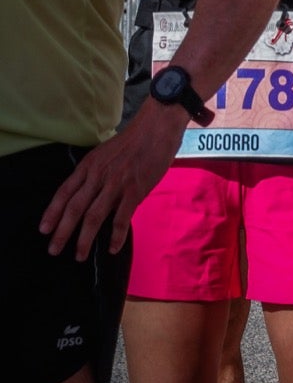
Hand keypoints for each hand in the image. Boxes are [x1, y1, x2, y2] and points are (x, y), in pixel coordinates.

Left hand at [39, 104, 185, 259]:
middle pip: (74, 208)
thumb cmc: (134, 140)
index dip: (52, 212)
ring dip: (84, 239)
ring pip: (93, 216)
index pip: (64, 192)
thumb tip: (92, 195)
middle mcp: (98, 176)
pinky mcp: (135, 190)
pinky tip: (112, 248)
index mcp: (89, 165)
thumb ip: (96, 173)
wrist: (157, 127)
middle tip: (54, 250)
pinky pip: (122, 218)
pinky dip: (116, 236)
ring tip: (79, 255)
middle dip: (62, 232)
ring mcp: (116, 184)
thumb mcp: (105, 153)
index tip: (44, 229)